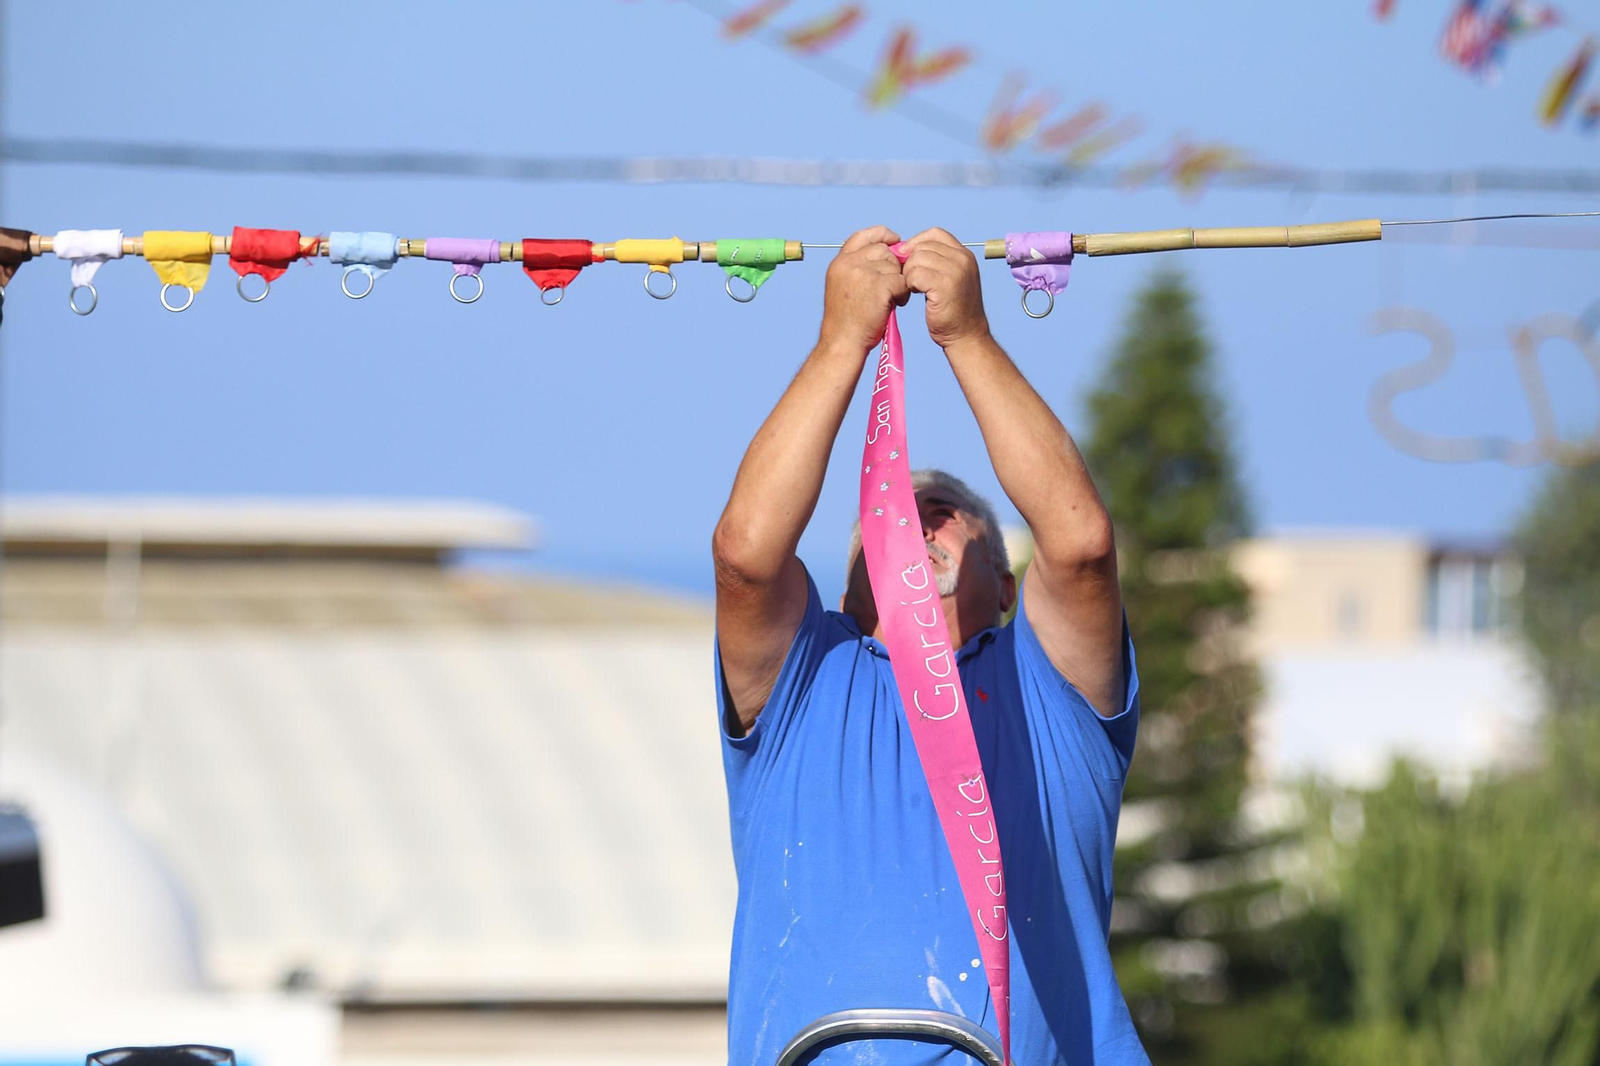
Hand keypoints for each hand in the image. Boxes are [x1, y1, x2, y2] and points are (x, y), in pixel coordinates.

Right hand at [818, 225, 910, 354]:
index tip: (894, 240)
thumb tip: (887, 252)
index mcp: (840, 262)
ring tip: (892, 299)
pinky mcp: (878, 285)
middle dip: (893, 266)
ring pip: (894, 266)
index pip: (862, 236)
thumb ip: (858, 267)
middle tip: (892, 286)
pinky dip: (902, 293)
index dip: (881, 235)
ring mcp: (862, 273)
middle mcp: (848, 263)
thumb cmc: (847, 320)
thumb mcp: (844, 286)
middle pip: (883, 250)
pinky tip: (896, 304)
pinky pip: (901, 281)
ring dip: (899, 281)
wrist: (843, 341)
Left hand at [901, 228, 990, 349]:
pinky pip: (915, 274)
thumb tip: (904, 248)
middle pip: (922, 246)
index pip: (935, 233)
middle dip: (910, 262)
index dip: (917, 242)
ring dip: (909, 274)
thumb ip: (935, 261)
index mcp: (964, 254)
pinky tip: (915, 294)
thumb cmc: (953, 310)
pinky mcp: (945, 285)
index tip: (909, 259)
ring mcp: (955, 271)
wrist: (965, 335)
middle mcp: (962, 259)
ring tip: (914, 288)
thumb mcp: (950, 278)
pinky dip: (910, 284)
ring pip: (916, 259)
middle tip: (912, 280)